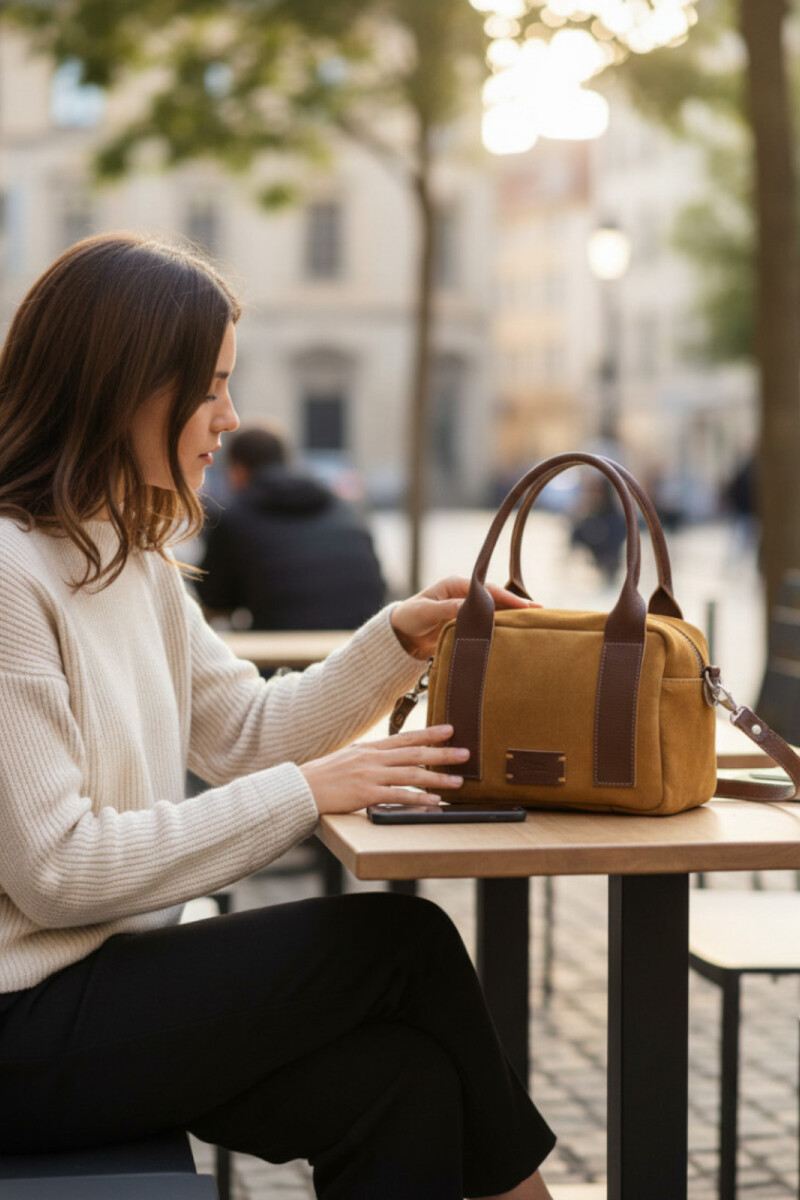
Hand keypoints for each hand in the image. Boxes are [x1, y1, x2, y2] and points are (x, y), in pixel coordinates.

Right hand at [299, 725, 468, 815]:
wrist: (301, 789)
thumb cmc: (324, 777)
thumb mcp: (348, 758)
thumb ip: (370, 757)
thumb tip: (390, 758)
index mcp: (369, 748)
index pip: (405, 737)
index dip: (429, 733)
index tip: (450, 729)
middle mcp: (372, 758)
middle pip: (415, 753)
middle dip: (442, 753)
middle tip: (465, 753)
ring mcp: (370, 775)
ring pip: (411, 774)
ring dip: (438, 778)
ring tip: (458, 781)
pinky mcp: (366, 794)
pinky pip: (398, 796)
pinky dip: (418, 798)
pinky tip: (433, 801)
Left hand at [390, 575, 538, 658]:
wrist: (401, 635)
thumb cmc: (409, 618)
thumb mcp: (425, 612)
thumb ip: (445, 609)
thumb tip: (466, 608)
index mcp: (456, 585)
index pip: (487, 590)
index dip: (507, 598)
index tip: (525, 606)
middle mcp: (464, 594)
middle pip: (496, 598)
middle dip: (517, 605)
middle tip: (541, 612)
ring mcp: (467, 609)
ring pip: (495, 611)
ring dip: (513, 616)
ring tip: (536, 622)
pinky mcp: (467, 623)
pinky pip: (488, 623)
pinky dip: (502, 626)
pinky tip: (517, 632)